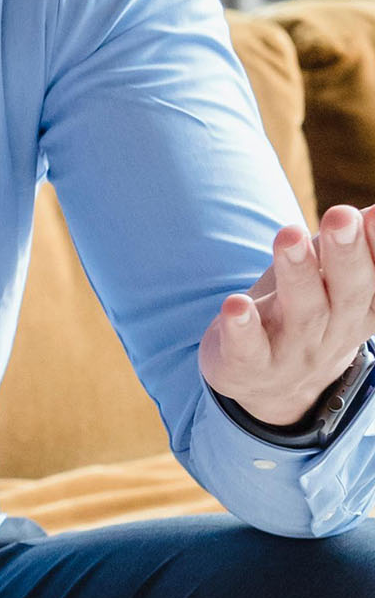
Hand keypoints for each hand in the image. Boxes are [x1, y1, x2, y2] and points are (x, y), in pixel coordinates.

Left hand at [202, 205, 373, 428]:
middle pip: (346, 293)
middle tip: (341, 215)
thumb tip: (374, 210)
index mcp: (359, 311)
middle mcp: (333, 333)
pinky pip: (249, 349)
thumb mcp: (330, 285)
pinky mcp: (249, 366)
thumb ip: (351, 249)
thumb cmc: (304, 316)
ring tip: (290, 235)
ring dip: (297, 273)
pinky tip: (235, 304)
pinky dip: (242, 327)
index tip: (371, 212)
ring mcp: (293, 353)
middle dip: (346, 254)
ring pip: (301, 314)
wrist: (267, 387)